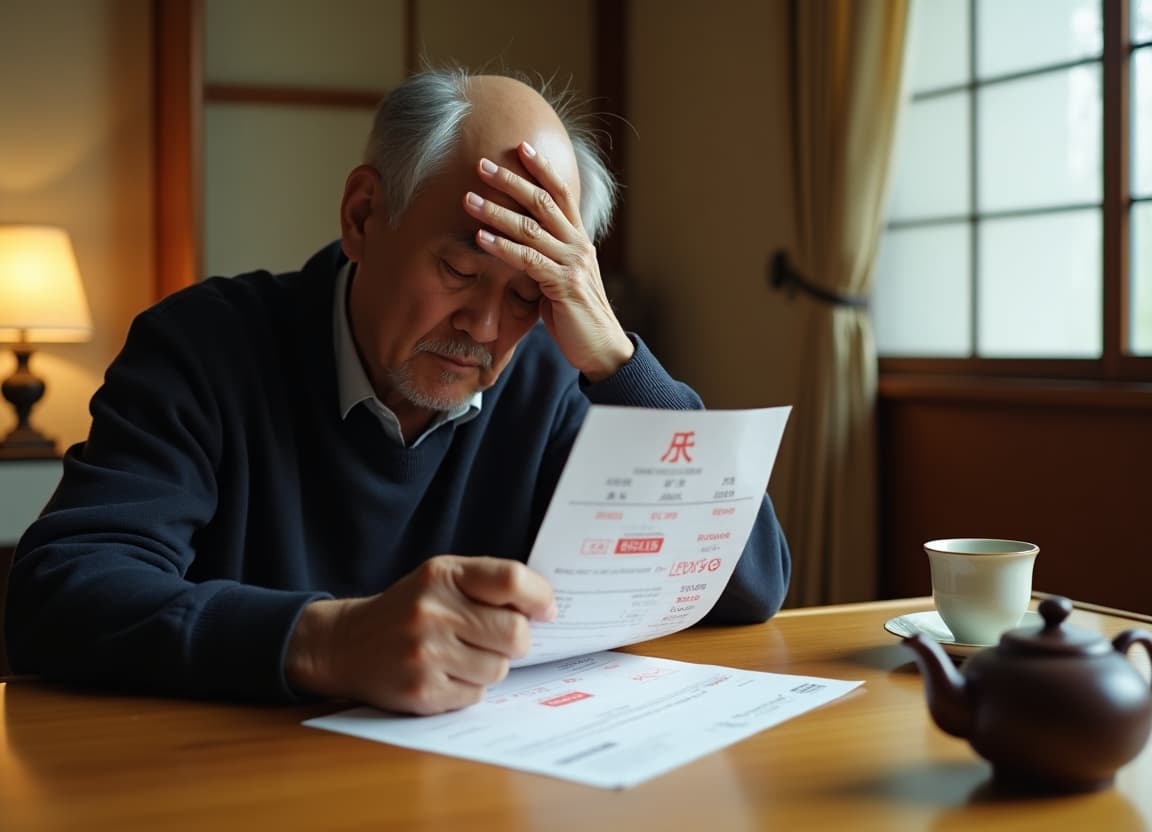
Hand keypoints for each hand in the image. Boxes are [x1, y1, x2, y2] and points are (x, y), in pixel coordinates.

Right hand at [286, 556, 554, 714]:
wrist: (345, 644)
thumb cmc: (408, 609)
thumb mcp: (441, 578)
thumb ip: (489, 584)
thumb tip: (547, 608)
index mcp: (442, 575)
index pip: (511, 580)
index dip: (539, 597)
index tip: (546, 610)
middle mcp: (433, 612)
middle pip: (515, 633)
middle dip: (516, 639)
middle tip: (496, 637)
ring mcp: (426, 654)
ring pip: (499, 669)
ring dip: (490, 665)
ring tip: (460, 655)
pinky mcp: (422, 692)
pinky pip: (476, 695)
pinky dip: (469, 687)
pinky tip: (444, 674)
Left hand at [464, 141, 634, 381]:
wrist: (602, 349)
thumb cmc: (577, 315)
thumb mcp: (559, 280)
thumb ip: (543, 259)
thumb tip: (517, 247)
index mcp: (578, 240)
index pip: (561, 194)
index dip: (542, 169)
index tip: (521, 146)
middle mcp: (577, 245)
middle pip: (543, 202)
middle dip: (511, 180)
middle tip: (481, 164)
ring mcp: (571, 264)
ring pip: (531, 228)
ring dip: (496, 211)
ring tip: (468, 199)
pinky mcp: (563, 285)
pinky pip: (528, 261)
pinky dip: (502, 247)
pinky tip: (481, 238)